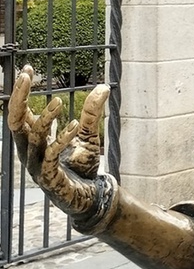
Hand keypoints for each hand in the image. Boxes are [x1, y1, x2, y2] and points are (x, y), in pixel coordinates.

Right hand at [8, 66, 108, 217]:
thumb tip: (104, 88)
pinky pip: (51, 155)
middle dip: (19, 97)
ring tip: (58, 101)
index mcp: (34, 141)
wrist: (91, 199)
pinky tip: (74, 126)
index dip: (21, 91)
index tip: (28, 69)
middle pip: (15, 120)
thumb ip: (93, 113)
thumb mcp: (90, 136)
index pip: (20, 112)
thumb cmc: (84, 168)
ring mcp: (37, 166)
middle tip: (27, 76)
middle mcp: (30, 151)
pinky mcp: (49, 178)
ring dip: (44, 118)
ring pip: (32, 137)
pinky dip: (61, 139)